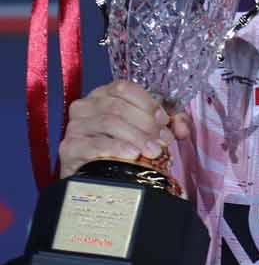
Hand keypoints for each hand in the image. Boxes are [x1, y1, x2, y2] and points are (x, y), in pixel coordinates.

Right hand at [58, 81, 190, 177]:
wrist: (96, 177)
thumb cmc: (125, 147)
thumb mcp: (150, 130)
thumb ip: (171, 123)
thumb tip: (183, 128)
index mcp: (103, 95)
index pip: (124, 88)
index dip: (147, 103)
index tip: (164, 120)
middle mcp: (85, 106)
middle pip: (118, 106)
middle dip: (146, 124)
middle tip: (163, 141)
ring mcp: (75, 127)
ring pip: (108, 122)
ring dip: (136, 137)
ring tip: (153, 151)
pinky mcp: (69, 148)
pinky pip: (93, 144)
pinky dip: (115, 148)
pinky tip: (131, 154)